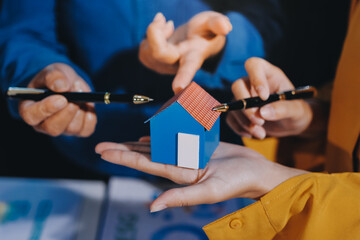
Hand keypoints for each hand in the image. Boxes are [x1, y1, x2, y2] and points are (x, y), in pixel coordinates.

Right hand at [19, 63, 96, 136]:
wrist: (70, 83)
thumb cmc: (56, 78)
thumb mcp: (53, 71)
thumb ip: (54, 76)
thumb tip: (62, 87)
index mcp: (29, 109)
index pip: (31, 116)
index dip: (46, 109)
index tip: (61, 98)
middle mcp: (43, 124)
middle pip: (53, 127)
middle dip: (67, 112)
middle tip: (76, 96)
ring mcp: (61, 129)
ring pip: (72, 128)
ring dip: (80, 110)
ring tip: (80, 92)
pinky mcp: (78, 130)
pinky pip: (86, 129)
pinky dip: (90, 116)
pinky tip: (87, 104)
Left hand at [95, 139, 306, 211]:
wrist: (256, 172)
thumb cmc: (237, 182)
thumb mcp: (209, 192)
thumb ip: (181, 198)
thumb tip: (151, 207)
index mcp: (179, 174)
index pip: (144, 163)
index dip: (123, 157)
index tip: (102, 151)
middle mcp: (179, 164)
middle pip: (145, 154)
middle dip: (122, 150)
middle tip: (100, 145)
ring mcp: (188, 154)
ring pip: (157, 146)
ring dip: (137, 142)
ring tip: (119, 141)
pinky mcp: (198, 145)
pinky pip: (175, 137)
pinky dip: (160, 135)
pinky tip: (149, 134)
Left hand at [139, 11, 231, 92]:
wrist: (194, 38)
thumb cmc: (205, 31)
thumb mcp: (213, 23)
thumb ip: (218, 23)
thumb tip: (226, 27)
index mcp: (193, 58)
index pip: (188, 69)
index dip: (183, 78)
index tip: (178, 88)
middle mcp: (177, 66)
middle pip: (159, 53)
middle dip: (155, 32)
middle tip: (163, 19)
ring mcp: (164, 66)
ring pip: (148, 50)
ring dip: (155, 31)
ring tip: (168, 26)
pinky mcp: (153, 62)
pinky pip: (143, 50)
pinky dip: (149, 36)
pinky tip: (161, 32)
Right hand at [227, 57, 312, 138]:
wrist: (291, 124)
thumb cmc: (296, 112)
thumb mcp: (297, 110)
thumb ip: (284, 109)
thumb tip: (263, 113)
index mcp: (268, 74)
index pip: (254, 65)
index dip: (256, 79)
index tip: (264, 97)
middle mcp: (252, 83)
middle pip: (237, 86)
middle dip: (246, 106)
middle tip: (259, 121)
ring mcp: (243, 97)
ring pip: (233, 105)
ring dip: (245, 122)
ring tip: (262, 133)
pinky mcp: (238, 112)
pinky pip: (231, 119)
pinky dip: (241, 129)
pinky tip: (255, 134)